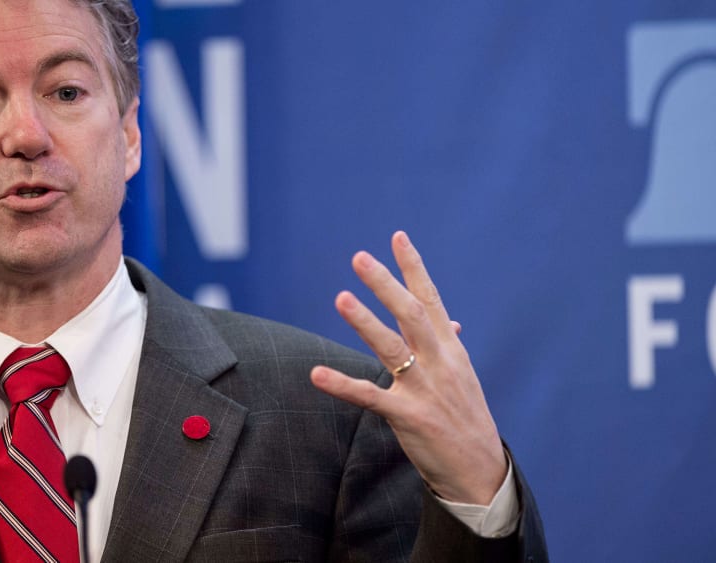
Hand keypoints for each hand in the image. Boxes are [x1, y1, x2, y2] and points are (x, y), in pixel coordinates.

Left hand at [311, 231, 505, 504]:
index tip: (398, 237)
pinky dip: (342, 385)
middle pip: (410, 314)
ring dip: (365, 322)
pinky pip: (370, 397)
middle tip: (359, 258)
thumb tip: (449, 320)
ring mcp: (424, 389)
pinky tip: (316, 374)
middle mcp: (439, 362)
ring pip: (392, 348)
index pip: (430, 299)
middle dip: (385, 284)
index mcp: (451, 349)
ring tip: (341, 297)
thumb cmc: (466, 419)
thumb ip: (448, 344)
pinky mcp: (408, 416)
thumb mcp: (462, 375)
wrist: (480, 470)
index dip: (413, 267)